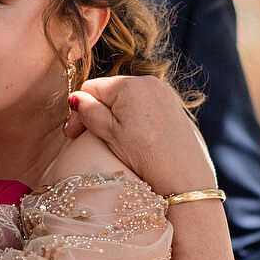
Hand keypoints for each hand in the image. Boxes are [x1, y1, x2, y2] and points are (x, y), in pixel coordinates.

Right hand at [64, 75, 217, 196]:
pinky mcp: (173, 105)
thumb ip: (89, 112)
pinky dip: (135, 118)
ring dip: (116, 116)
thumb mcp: (110, 134)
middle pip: (109, 92)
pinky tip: (137, 139)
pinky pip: (144, 105)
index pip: (90, 88)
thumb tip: (76, 98)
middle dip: (98, 112)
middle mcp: (148, 81)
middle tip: (93, 138)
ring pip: (127, 99)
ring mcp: (164, 92)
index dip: (78, 111)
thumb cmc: (146, 156)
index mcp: (129, 85)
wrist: (185, 177)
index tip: (73, 135)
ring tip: (116, 141)